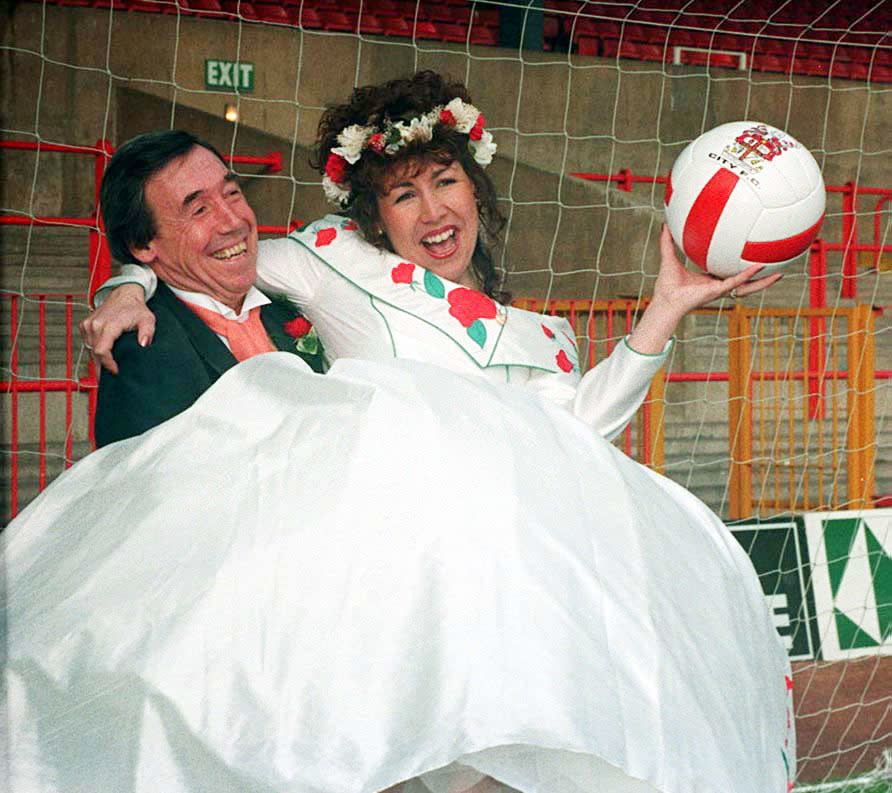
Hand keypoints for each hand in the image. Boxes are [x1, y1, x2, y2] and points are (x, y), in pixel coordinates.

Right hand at [79, 284, 154, 374]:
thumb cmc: (135, 308)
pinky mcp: (85, 325)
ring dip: (97, 360)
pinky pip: (87, 344)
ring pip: (89, 350)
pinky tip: (103, 357)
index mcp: (108, 325)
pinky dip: (94, 351)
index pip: (101, 351)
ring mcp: (88, 325)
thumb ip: (147, 332)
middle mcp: (94, 325)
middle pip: (94, 353)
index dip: (107, 364)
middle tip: (111, 377)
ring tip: (108, 368)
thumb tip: (143, 345)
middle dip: (102, 367)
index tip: (116, 371)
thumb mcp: (148, 320)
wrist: (124, 294)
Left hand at [627, 225, 782, 353]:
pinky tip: (760, 266)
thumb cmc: (666, 286)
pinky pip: (737, 282)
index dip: (741, 264)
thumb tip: (665, 224)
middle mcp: (719, 285)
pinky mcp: (718, 291)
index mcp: (711, 279)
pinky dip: (749, 275)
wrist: (665, 301)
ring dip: (763, 282)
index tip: (750, 254)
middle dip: (760, 275)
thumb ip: (668, 242)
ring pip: (747, 286)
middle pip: (744, 279)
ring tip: (780, 274)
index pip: (729, 271)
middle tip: (775, 265)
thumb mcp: (669, 258)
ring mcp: (720, 289)